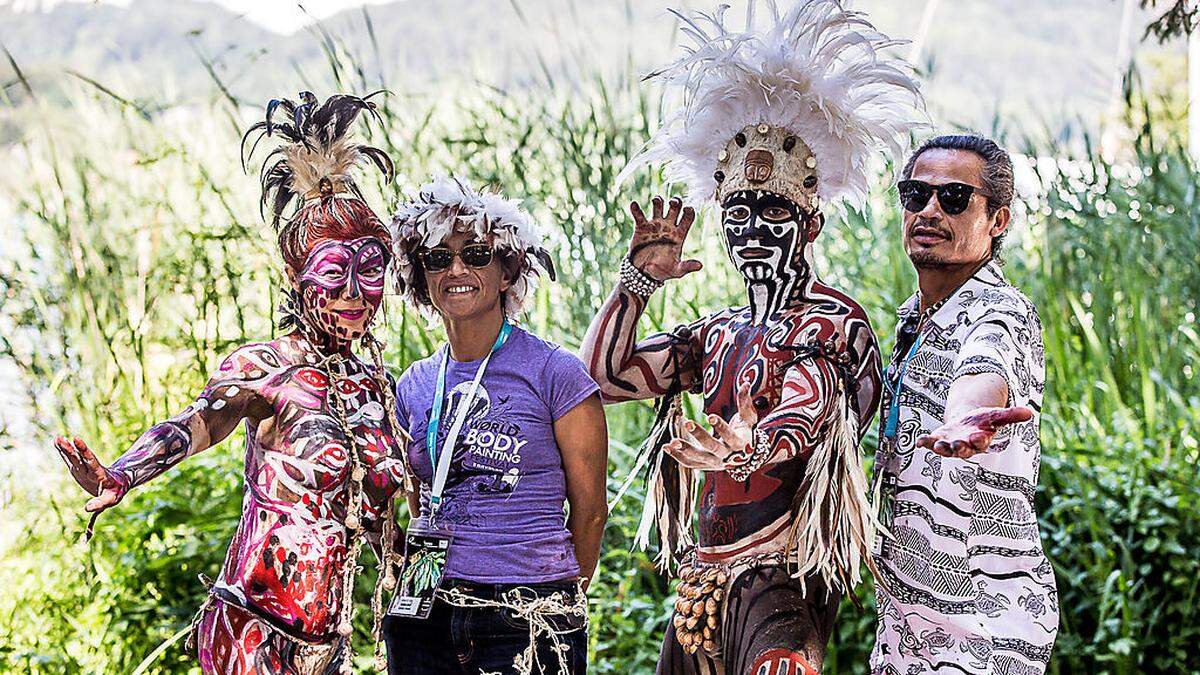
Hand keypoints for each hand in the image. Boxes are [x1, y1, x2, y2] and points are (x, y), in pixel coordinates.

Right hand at [53, 436, 124, 511]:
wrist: (116, 484)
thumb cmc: (114, 492)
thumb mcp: (109, 500)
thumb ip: (99, 503)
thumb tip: (87, 508)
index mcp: (99, 473)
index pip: (91, 461)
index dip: (84, 451)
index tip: (77, 439)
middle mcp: (91, 469)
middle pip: (81, 458)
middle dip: (72, 449)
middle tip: (63, 439)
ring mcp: (84, 468)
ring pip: (74, 457)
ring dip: (66, 448)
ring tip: (58, 438)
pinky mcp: (78, 469)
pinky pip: (70, 459)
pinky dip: (64, 452)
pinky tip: (57, 442)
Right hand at [628, 196, 701, 281]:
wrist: (643, 273)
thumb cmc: (663, 271)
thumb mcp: (676, 271)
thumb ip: (687, 266)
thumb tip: (700, 266)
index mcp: (679, 234)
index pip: (688, 217)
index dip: (689, 211)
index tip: (687, 209)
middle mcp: (668, 227)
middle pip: (675, 207)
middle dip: (675, 202)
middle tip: (674, 203)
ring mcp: (655, 225)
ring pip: (658, 206)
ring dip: (658, 201)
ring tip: (657, 201)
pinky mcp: (642, 228)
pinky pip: (639, 216)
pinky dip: (636, 209)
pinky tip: (634, 204)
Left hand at [664, 383, 757, 470]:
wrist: (744, 456)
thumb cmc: (746, 433)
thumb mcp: (748, 419)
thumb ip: (745, 403)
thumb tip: (746, 383)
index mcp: (739, 444)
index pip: (730, 436)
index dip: (721, 427)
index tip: (710, 416)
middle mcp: (727, 456)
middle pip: (713, 447)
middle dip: (700, 436)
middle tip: (688, 423)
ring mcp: (714, 462)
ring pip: (699, 458)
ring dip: (685, 450)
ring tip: (672, 441)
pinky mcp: (704, 466)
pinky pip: (690, 463)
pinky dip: (677, 456)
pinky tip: (666, 447)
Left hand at [917, 406, 1032, 458]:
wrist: (965, 423)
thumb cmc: (982, 422)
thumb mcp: (996, 415)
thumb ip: (1011, 415)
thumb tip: (1030, 412)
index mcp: (980, 441)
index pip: (981, 443)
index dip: (979, 440)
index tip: (978, 436)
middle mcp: (965, 446)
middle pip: (963, 450)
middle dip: (959, 448)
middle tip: (957, 445)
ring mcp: (950, 444)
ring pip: (946, 450)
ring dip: (941, 448)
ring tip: (937, 445)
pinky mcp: (938, 439)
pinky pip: (930, 443)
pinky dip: (925, 443)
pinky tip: (919, 441)